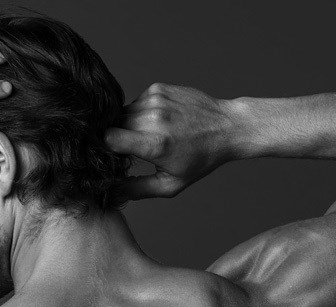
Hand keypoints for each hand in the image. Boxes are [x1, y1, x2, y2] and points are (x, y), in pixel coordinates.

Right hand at [105, 83, 233, 199]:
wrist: (227, 127)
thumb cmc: (200, 159)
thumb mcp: (171, 184)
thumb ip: (138, 189)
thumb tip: (112, 190)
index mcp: (155, 144)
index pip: (109, 139)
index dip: (108, 149)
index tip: (118, 156)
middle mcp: (153, 118)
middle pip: (114, 126)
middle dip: (120, 138)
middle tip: (140, 149)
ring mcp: (156, 100)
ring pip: (124, 113)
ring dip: (131, 125)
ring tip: (153, 134)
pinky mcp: (158, 88)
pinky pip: (136, 102)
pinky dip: (142, 113)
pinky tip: (161, 121)